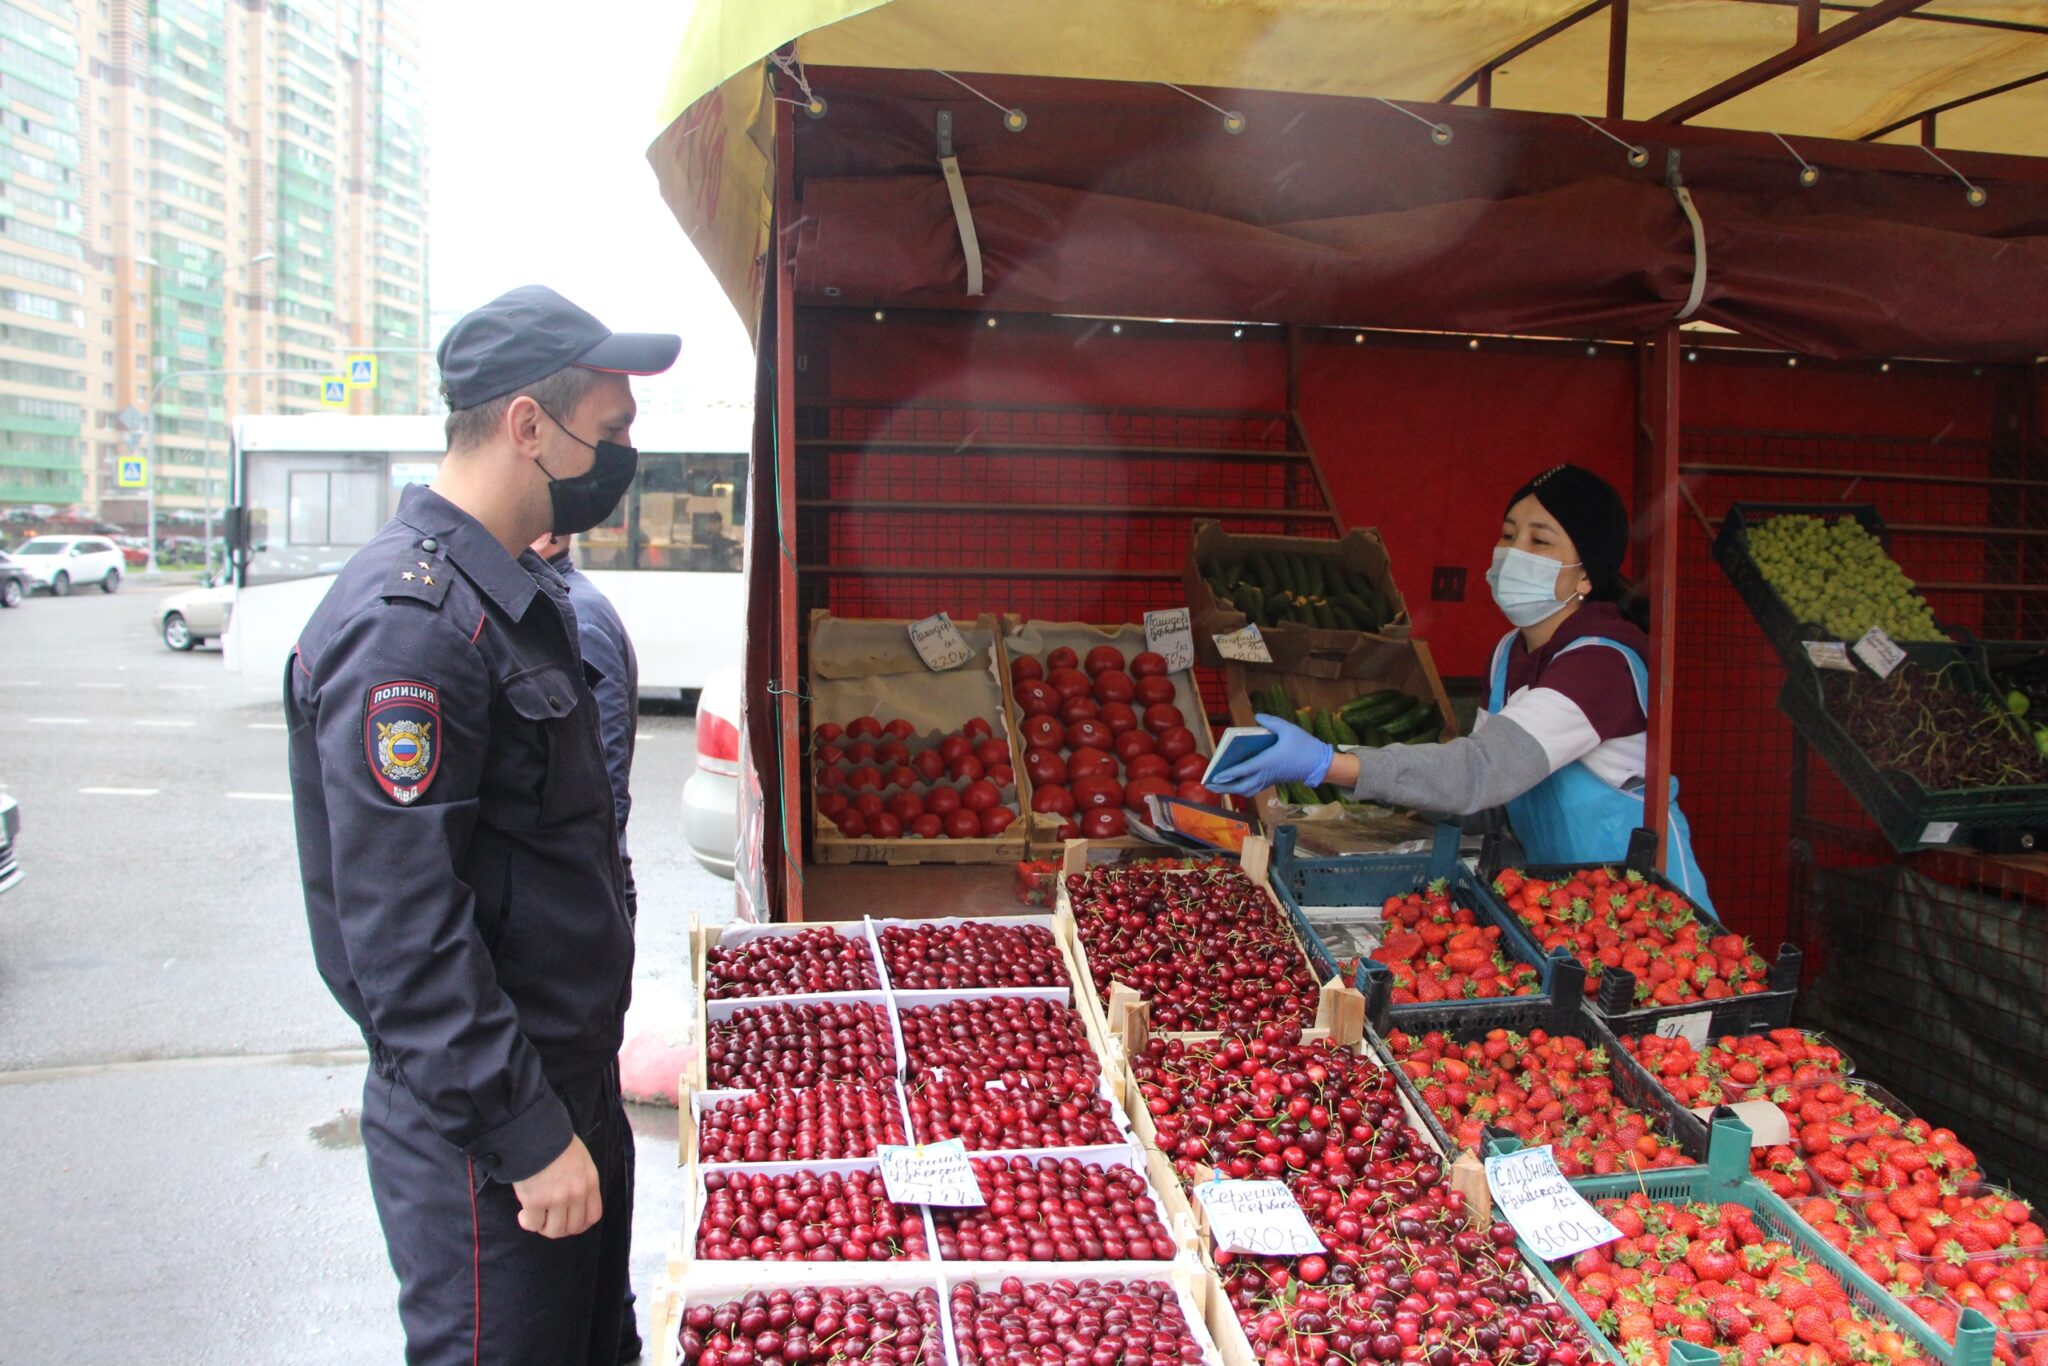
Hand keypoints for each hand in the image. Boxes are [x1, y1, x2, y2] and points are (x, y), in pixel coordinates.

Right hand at [512, 1134, 601, 1238]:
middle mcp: (577, 1193)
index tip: (567, 1222)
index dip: (579, 1224)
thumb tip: (572, 1201)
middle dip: (559, 1228)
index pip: (592, 1216)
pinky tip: (523, 1214)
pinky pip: (534, 1224)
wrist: (535, 1132)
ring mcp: (557, 1199)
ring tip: (535, 1216)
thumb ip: (580, 1180)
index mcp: (590, 1182)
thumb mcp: (580, 1159)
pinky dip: (528, 1223)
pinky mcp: (536, 1201)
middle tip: (547, 1220)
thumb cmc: (555, 1142)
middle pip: (573, 1227)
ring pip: (554, 1230)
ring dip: (543, 1227)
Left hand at [1207, 713, 1335, 794]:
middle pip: (1241, 786)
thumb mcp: (1288, 729)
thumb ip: (1271, 721)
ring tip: (1218, 786)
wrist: (1319, 763)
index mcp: (1267, 762)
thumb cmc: (1304, 745)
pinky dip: (1242, 788)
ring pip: (1247, 790)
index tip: (1215, 777)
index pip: (1243, 770)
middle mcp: (1265, 774)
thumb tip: (1257, 717)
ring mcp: (1269, 780)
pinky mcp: (1272, 781)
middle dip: (1224, 787)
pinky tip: (1235, 783)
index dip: (1228, 774)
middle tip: (1209, 784)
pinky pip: (1254, 789)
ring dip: (1232, 790)